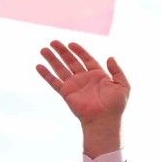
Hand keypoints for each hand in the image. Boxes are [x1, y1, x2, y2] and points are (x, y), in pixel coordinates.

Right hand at [36, 41, 129, 156]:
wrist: (104, 120)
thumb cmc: (115, 105)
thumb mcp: (123, 85)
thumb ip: (117, 71)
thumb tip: (110, 57)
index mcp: (97, 75)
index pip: (86, 59)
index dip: (79, 51)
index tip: (71, 44)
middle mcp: (84, 79)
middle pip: (71, 61)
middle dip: (62, 51)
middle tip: (53, 42)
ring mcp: (74, 86)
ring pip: (61, 69)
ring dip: (52, 59)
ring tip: (44, 49)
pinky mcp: (67, 93)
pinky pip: (54, 82)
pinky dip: (46, 74)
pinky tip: (39, 66)